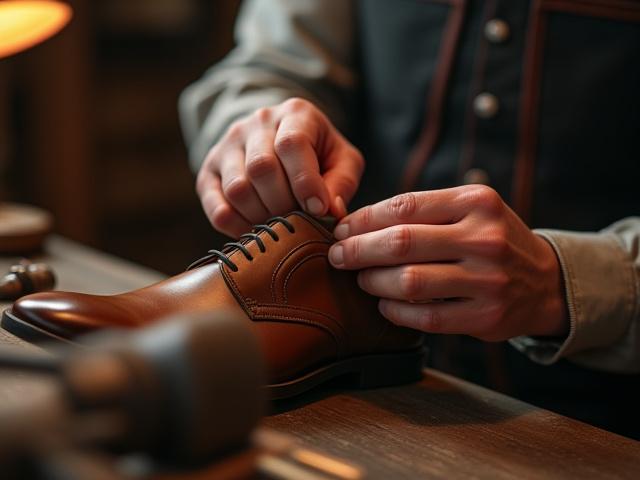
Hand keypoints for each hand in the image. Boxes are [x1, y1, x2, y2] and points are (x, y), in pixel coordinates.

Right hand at [196, 98, 363, 237]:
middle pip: (261, 168)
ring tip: (280, 226)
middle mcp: (256, 124)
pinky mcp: (208, 171)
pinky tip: (256, 230)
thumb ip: (342, 183)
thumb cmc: (319, 153)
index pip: (291, 144)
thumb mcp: (342, 160)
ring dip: (261, 217)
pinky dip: (237, 226)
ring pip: (237, 189)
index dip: (305, 183)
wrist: (281, 139)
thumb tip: (329, 211)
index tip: (318, 209)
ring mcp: (227, 145)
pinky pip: (217, 207)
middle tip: (299, 222)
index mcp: (294, 113)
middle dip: (284, 205)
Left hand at [328, 185, 567, 340]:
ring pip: (409, 282)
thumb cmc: (490, 240)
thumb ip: (422, 212)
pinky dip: (395, 312)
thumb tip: (355, 223)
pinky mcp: (486, 317)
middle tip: (337, 256)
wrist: (544, 281)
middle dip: (357, 250)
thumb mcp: (469, 211)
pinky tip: (385, 304)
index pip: (404, 207)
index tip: (341, 229)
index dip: (363, 220)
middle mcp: (485, 238)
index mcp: (476, 202)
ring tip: (362, 280)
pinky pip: (425, 318)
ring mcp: (488, 280)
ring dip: (373, 281)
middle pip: (401, 242)